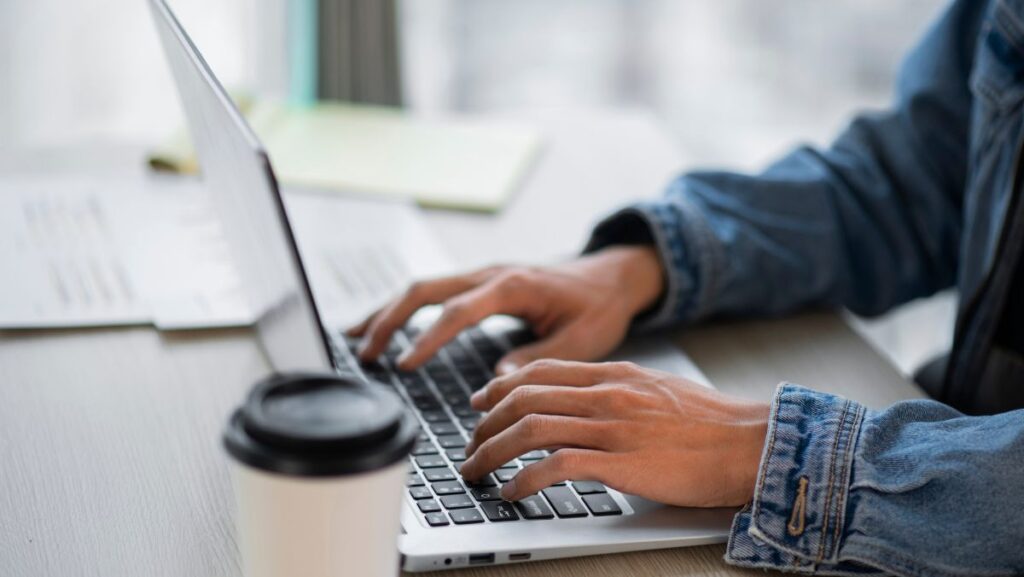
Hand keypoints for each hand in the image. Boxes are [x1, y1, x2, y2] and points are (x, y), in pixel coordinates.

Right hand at [347, 246, 664, 373]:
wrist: (612, 277)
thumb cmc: (599, 307)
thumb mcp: (581, 340)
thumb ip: (537, 359)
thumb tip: (495, 382)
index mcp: (513, 285)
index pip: (458, 312)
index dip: (428, 339)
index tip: (403, 366)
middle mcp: (491, 273)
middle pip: (426, 290)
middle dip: (389, 320)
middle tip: (365, 355)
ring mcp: (483, 275)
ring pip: (423, 287)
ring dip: (387, 311)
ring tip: (355, 338)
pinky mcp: (481, 283)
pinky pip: (434, 292)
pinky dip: (404, 308)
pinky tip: (383, 324)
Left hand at [460, 360, 769, 506]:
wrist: (751, 442)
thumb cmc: (711, 424)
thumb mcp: (658, 391)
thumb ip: (618, 392)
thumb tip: (586, 403)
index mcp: (614, 374)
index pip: (541, 371)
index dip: (500, 386)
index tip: (480, 402)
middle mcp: (606, 394)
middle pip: (524, 398)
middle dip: (485, 423)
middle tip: (470, 445)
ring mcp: (612, 427)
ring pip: (530, 428)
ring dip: (493, 452)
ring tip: (476, 471)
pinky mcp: (620, 462)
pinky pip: (556, 466)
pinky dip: (524, 479)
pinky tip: (512, 491)